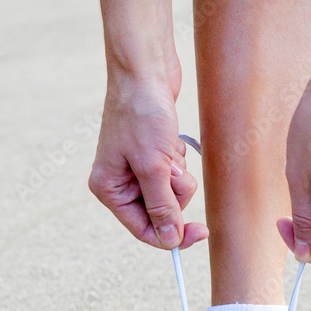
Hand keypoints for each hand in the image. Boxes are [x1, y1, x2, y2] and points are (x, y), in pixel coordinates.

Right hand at [88, 78, 207, 249]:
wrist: (146, 70)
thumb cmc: (143, 114)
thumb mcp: (153, 167)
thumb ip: (162, 206)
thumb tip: (170, 240)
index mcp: (109, 190)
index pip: (144, 229)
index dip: (173, 235)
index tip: (201, 231)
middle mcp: (120, 182)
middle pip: (161, 212)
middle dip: (174, 192)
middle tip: (173, 170)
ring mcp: (136, 168)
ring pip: (172, 192)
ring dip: (179, 174)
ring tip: (169, 149)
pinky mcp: (153, 154)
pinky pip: (174, 173)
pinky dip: (178, 160)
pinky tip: (171, 140)